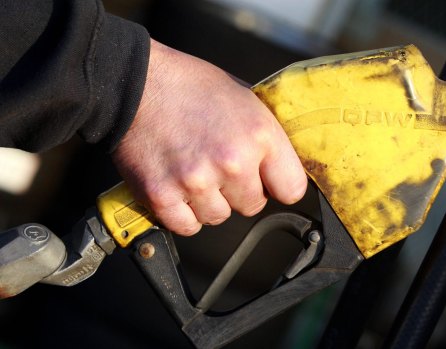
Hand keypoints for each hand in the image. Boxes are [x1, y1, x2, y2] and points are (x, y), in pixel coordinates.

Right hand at [112, 39, 306, 235]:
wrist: (135, 83)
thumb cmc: (190, 87)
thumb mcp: (244, 99)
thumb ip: (266, 138)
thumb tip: (281, 167)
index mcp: (259, 135)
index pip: (292, 189)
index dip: (278, 185)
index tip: (267, 181)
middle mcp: (232, 162)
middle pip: (253, 206)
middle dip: (239, 191)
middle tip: (218, 166)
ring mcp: (197, 182)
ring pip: (218, 217)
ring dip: (209, 202)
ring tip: (194, 170)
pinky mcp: (163, 196)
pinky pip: (187, 226)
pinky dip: (182, 213)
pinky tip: (178, 185)